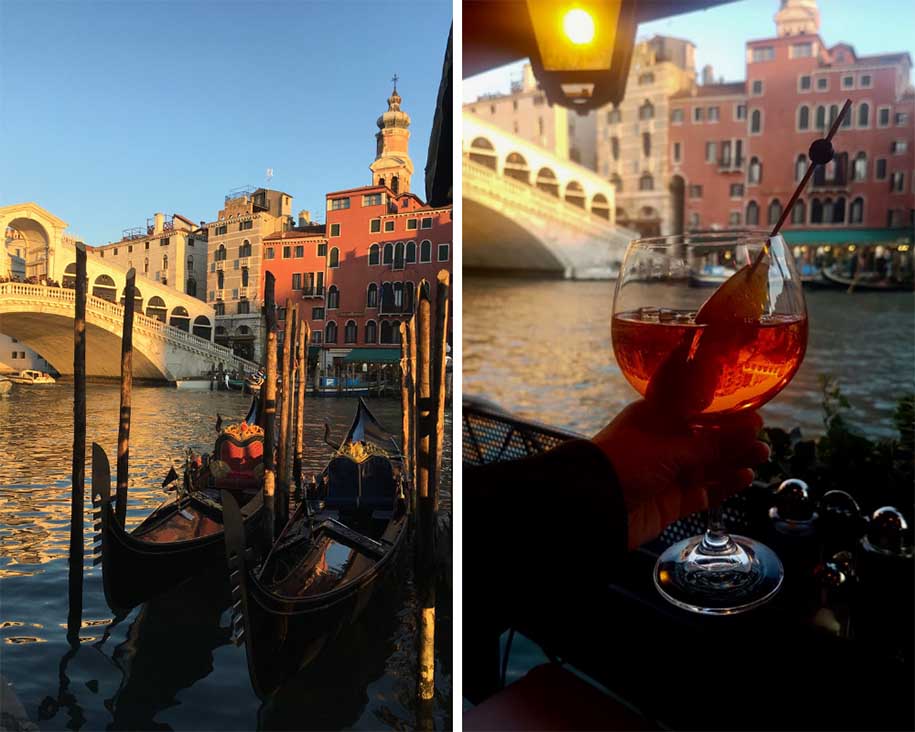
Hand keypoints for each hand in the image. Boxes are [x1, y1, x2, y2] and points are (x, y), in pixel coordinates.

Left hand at [592, 401, 769, 549]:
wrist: (594, 505)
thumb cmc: (625, 462)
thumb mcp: (671, 448)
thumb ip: (713, 443)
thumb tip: (751, 427)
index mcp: (653, 420)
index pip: (692, 410)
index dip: (720, 411)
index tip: (748, 409)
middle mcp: (661, 445)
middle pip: (705, 440)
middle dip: (733, 439)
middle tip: (762, 435)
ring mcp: (667, 475)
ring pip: (708, 467)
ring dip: (734, 461)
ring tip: (762, 455)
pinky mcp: (670, 503)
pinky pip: (703, 493)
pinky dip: (724, 487)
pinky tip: (745, 477)